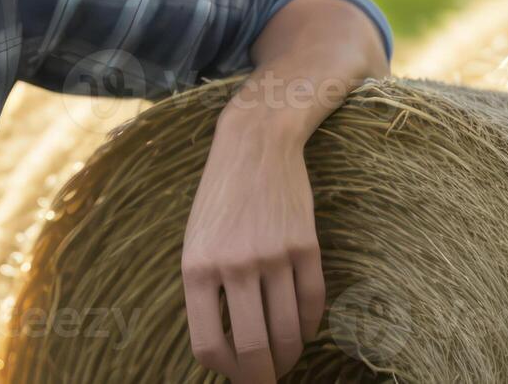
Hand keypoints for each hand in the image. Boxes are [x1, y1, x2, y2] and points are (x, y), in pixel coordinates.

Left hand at [180, 108, 324, 381]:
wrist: (253, 146)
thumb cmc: (218, 201)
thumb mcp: (195, 243)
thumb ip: (205, 292)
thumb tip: (223, 350)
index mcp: (196, 267)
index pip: (209, 345)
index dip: (225, 372)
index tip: (234, 375)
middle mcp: (234, 265)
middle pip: (254, 349)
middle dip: (261, 379)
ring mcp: (273, 256)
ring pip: (289, 332)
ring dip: (288, 357)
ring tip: (284, 362)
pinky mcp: (306, 247)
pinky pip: (312, 305)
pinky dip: (309, 329)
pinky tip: (302, 334)